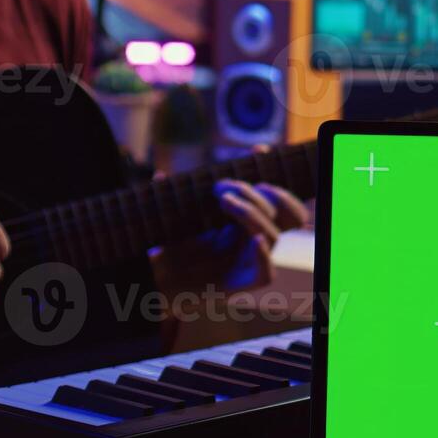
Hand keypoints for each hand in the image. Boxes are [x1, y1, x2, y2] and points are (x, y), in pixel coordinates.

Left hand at [152, 180, 307, 293]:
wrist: (157, 284)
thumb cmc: (169, 251)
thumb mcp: (173, 219)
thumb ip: (171, 199)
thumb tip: (159, 175)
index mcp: (245, 223)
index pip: (275, 200)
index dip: (273, 174)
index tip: (259, 152)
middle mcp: (251, 241)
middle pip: (280, 215)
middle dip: (256, 194)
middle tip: (222, 188)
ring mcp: (248, 263)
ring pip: (272, 237)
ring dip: (253, 214)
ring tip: (224, 201)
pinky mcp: (241, 285)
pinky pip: (266, 273)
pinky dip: (263, 255)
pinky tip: (253, 240)